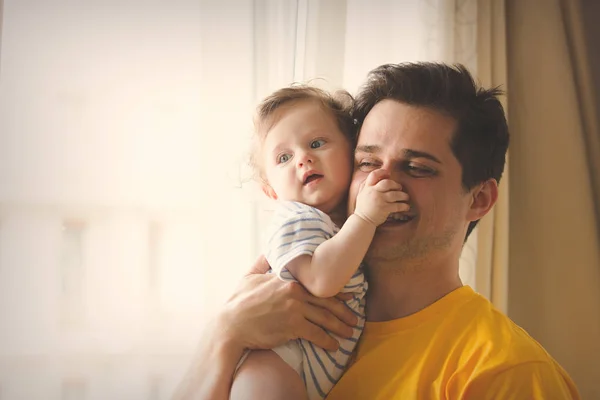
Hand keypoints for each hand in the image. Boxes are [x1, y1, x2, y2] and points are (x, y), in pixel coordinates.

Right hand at [215, 255, 357, 350]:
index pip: (317, 284)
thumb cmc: (238, 302)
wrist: (231, 325)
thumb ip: (263, 261)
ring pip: (325, 318)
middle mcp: (295, 292)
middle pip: (326, 302)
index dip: (336, 291)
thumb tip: (268, 249)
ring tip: (349, 333)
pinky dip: (327, 341)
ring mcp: (295, 309)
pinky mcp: (293, 326)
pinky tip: (334, 346)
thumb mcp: (249, 275)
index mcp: (288, 279)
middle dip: (343, 312)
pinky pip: (316, 334)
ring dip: (340, 327)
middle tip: (354, 319)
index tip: (349, 296)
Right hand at [354, 169, 409, 225]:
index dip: (382, 172)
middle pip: (387, 183)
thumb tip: (378, 176)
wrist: (362, 221)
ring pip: (395, 194)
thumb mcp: (361, 193)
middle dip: (396, 184)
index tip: (389, 174)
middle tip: (399, 188)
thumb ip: (367, 185)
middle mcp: (373, 192)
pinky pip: (397, 205)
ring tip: (406, 197)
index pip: (374, 174)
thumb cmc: (363, 207)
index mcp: (367, 187)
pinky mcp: (384, 209)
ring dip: (403, 195)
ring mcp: (379, 200)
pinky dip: (404, 206)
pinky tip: (406, 207)